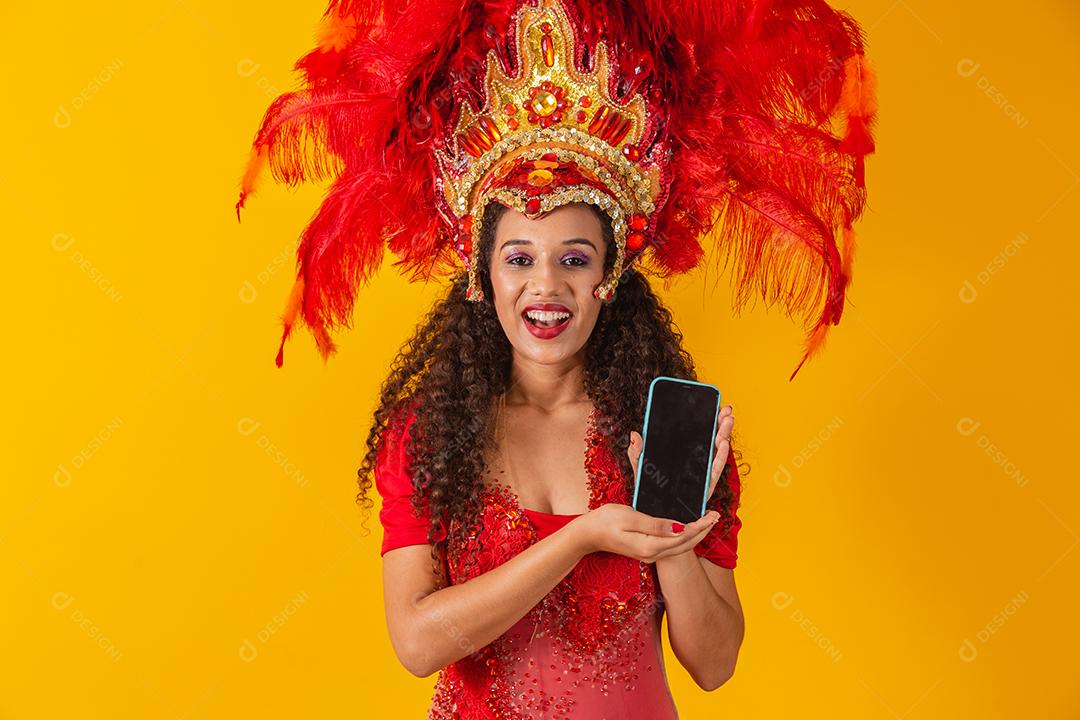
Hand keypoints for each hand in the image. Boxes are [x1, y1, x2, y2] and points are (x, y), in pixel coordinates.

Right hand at [572, 503, 719, 561]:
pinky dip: (684, 537)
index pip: (683, 537)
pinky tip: (689, 529)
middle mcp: (652, 555)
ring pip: (680, 547)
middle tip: (717, 516)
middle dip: (703, 531)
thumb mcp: (629, 517)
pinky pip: (672, 546)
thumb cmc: (604, 521)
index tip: (713, 515)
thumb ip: (655, 524)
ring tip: (709, 521)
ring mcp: (649, 556)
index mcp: (650, 547)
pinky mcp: (646, 552)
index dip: (700, 526)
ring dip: (696, 534)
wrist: (587, 535)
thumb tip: (679, 528)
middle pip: (685, 545)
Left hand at [628, 404, 733, 506]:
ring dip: (723, 435)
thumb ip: (637, 451)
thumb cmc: (650, 489)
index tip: (716, 407)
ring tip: (727, 420)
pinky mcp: (703, 487)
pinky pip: (713, 471)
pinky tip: (723, 443)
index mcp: (684, 456)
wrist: (654, 513)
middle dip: (720, 424)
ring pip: (715, 453)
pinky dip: (720, 457)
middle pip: (711, 440)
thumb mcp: (640, 466)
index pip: (698, 435)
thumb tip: (634, 434)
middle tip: (726, 410)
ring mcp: (701, 475)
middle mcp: (696, 464)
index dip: (708, 421)